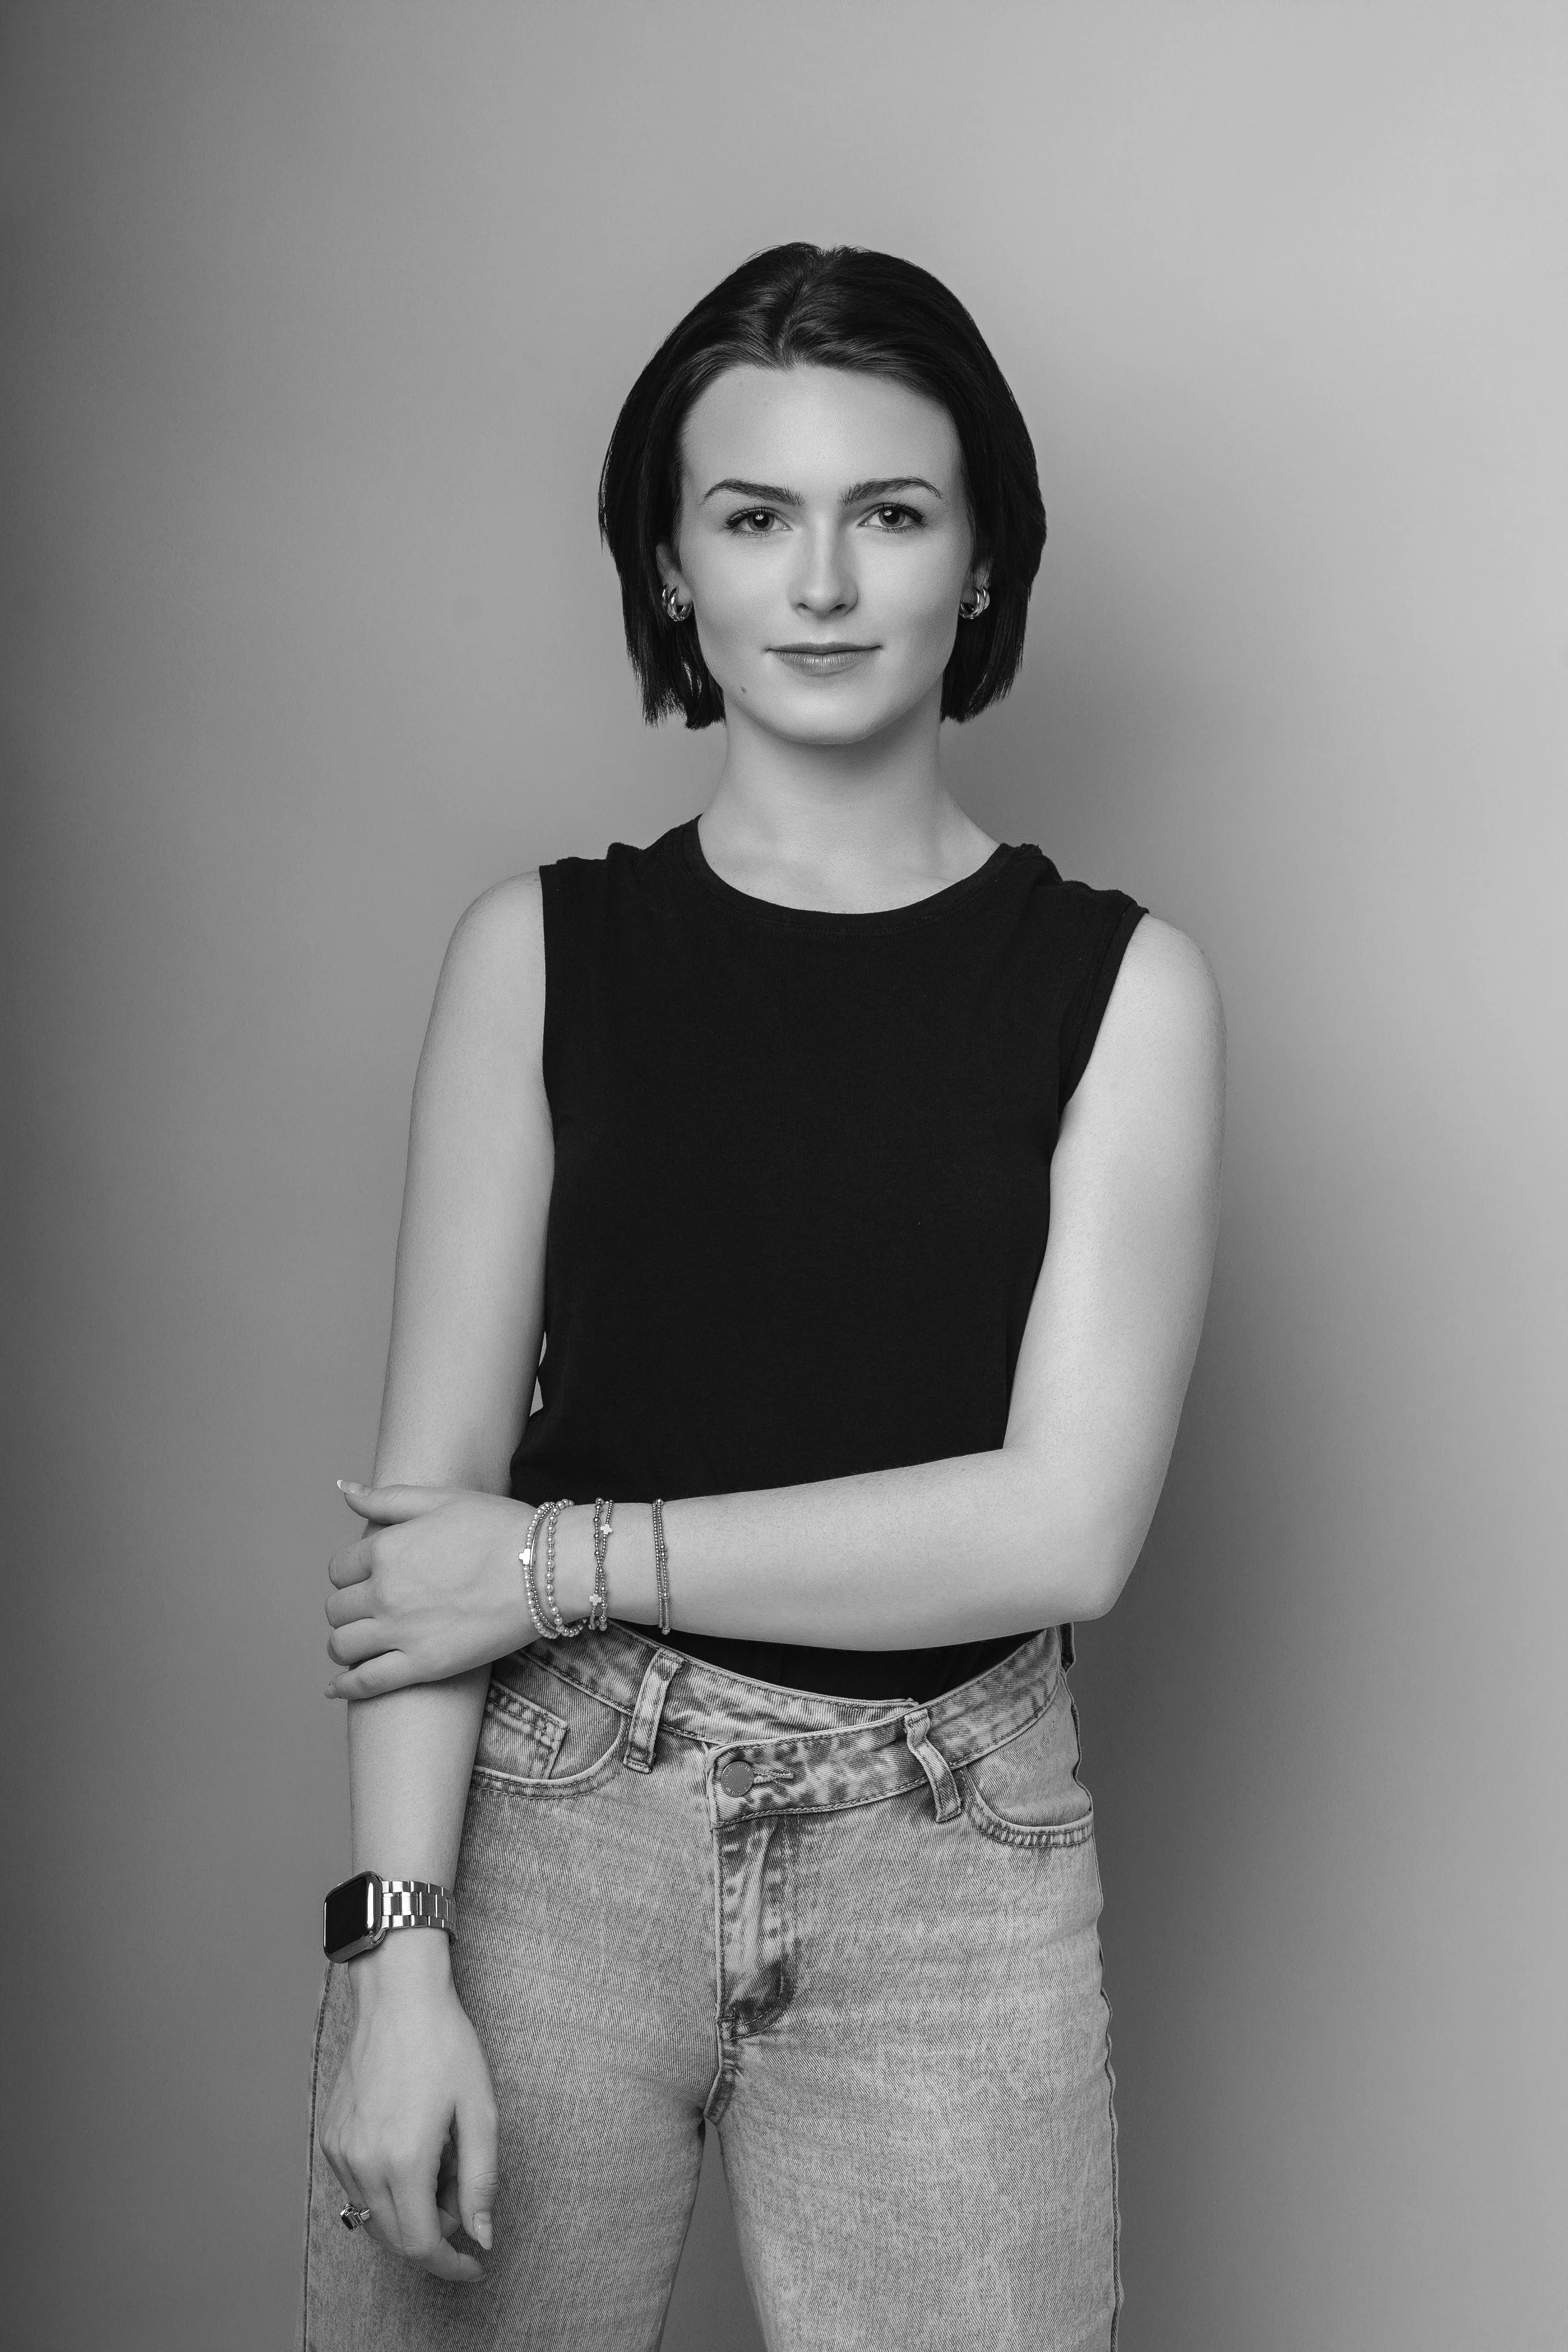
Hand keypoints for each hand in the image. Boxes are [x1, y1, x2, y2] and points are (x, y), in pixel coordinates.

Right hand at [318, 1932, 498, 2278]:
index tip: (473, 2264)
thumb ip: (480, 2180)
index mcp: (404, 2161)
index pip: (422, 2245)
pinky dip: (386, 2188)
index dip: (450, 2264)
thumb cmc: (444, 2045)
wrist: (398, 1998)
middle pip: (396, 2239)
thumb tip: (481, 2236)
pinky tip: (410, 2148)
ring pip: (373, 2217)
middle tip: (462, 2197)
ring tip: (439, 2161)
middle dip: (435, 2235)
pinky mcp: (329, 2139)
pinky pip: (357, 2188)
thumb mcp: (479, 2110)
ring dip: (410, 2211)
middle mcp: (363, 2164)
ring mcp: (341, 2152)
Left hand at [325, 1481, 541, 1698]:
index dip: (351, 1573)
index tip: (369, 1577)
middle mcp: (384, 1592)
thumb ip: (387, 1498)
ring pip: (342, 1646)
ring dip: (344, 1644)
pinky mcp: (423, 1666)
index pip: (340, 1568)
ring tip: (359, 1643)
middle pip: (337, 1608)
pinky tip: (338, 1687)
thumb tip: (343, 1488)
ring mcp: (401, 1632)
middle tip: (369, 1609)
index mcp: (386, 1549)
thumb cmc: (500, 1528)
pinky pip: (366, 1683)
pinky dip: (346, 1686)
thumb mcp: (442, 1499)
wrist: (547, 1569)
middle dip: (348, 1608)